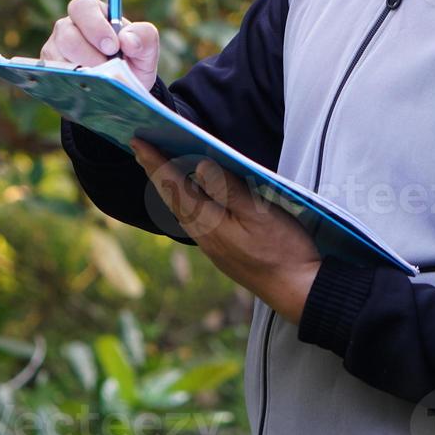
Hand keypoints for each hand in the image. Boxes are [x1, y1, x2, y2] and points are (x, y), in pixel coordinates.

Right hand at [40, 0, 159, 90]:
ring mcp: (55, 49)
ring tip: (101, 82)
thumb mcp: (146, 49)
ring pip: (58, 59)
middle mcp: (68, 27)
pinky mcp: (49, 71)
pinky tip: (88, 91)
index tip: (113, 47)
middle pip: (67, 35)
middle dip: (89, 55)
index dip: (95, 26)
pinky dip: (72, 85)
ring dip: (81, 72)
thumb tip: (127, 40)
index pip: (83, 7)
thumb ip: (144, 37)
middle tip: (107, 68)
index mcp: (92, 12)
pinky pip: (53, 77)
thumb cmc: (132, 61)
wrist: (121, 88)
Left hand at [130, 137, 320, 324]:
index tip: (137, 142)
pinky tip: (188, 196)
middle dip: (154, 171)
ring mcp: (211, 245)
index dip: (155, 162)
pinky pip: (192, 219)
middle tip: (138, 148)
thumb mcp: (260, 214)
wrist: (297, 292)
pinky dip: (183, 200)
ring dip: (167, 186)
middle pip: (171, 198)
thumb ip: (229, 190)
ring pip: (180, 210)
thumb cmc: (283, 250)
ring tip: (157, 168)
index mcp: (209, 223)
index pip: (175, 185)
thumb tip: (201, 165)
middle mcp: (203, 234)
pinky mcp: (222, 250)